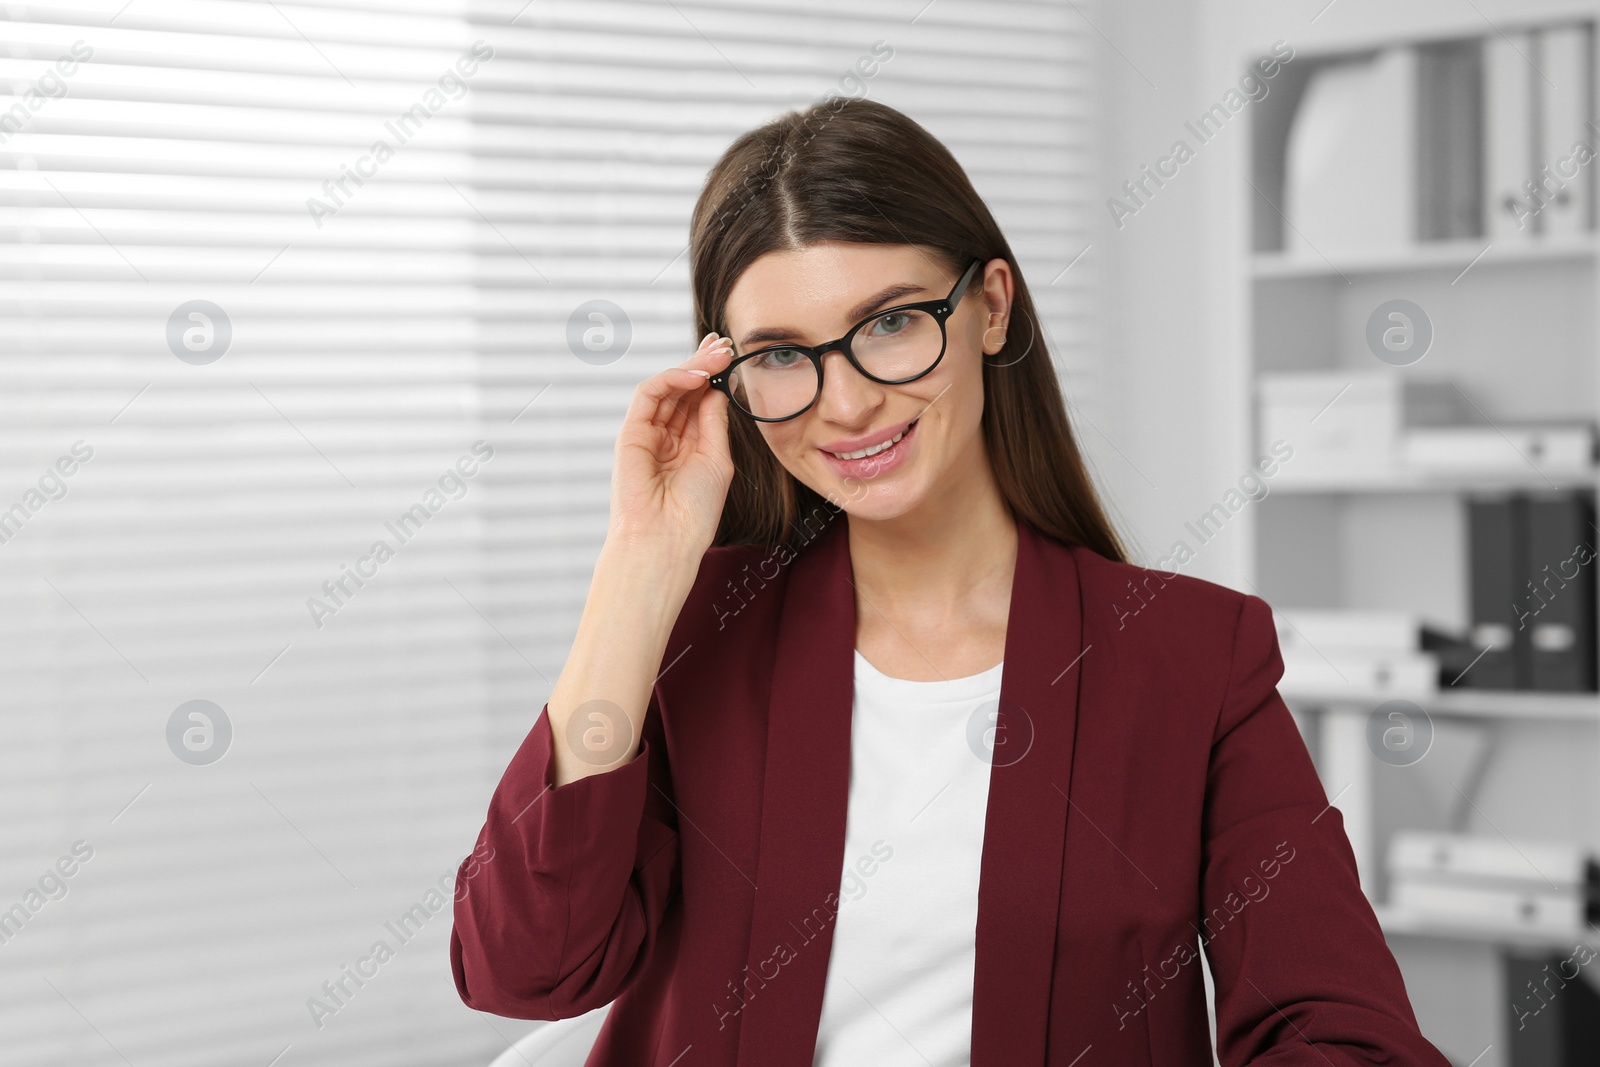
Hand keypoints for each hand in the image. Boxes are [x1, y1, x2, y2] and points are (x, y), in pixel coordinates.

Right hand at [608, 331, 736, 557]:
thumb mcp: (717, 460)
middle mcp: (666, 435)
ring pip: (668, 386)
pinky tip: (696, 375)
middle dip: (704, 363)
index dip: (713, 376)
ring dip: (693, 366)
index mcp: (688, 444)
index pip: (699, 400)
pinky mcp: (631, 433)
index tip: (732, 356)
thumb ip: (714, 423)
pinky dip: (672, 379)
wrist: (667, 540)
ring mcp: (647, 432)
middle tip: (726, 344)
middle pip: (684, 388)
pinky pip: (648, 394)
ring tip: (718, 354)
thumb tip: (717, 389)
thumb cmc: (694, 511)